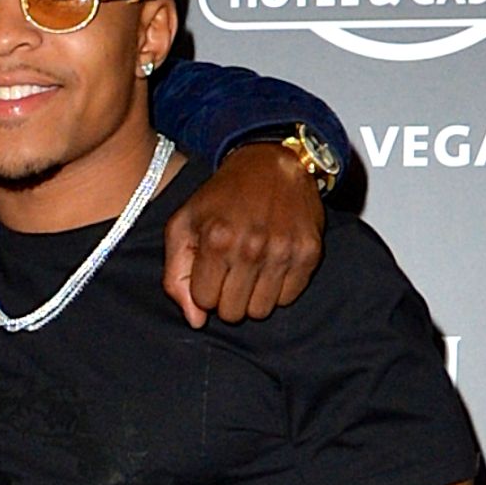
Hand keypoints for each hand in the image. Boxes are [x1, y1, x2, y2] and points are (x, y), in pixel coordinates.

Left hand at [162, 142, 325, 326]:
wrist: (271, 163)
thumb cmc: (221, 197)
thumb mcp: (184, 224)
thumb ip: (176, 275)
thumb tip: (196, 321)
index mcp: (217, 238)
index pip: (204, 300)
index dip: (204, 288)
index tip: (210, 270)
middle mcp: (252, 246)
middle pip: (233, 312)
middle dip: (226, 297)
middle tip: (230, 270)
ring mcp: (284, 250)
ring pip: (262, 311)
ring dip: (252, 295)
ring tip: (250, 267)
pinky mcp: (309, 252)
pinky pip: (288, 298)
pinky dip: (278, 288)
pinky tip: (271, 262)